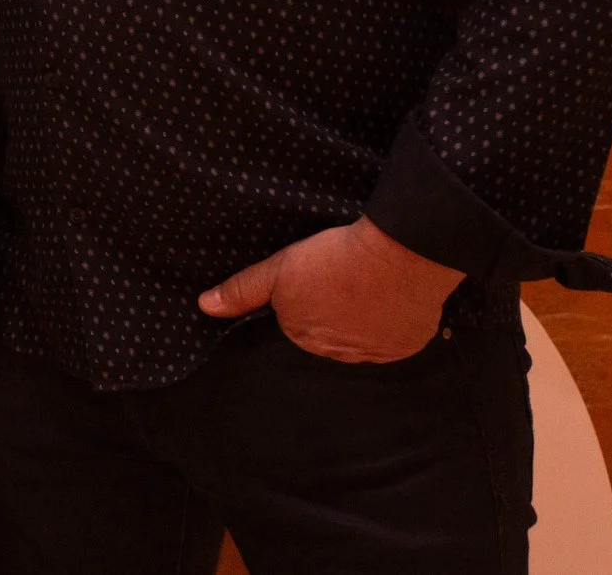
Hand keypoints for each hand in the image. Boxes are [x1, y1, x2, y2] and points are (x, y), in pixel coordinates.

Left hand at [197, 218, 464, 363]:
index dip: (308, 297)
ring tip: (369, 286)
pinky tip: (392, 296)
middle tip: (344, 279)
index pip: (299, 322)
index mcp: (305, 336)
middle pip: (330, 333)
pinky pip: (396, 338)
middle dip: (334, 311)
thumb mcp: (280, 269)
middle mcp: (339, 354)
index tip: (320, 276)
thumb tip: (205, 306)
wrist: (397, 257)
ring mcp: (376, 353)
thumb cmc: (335, 259)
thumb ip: (243, 290)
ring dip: (364, 319)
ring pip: (363, 337)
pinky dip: (394, 321)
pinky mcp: (406, 346)